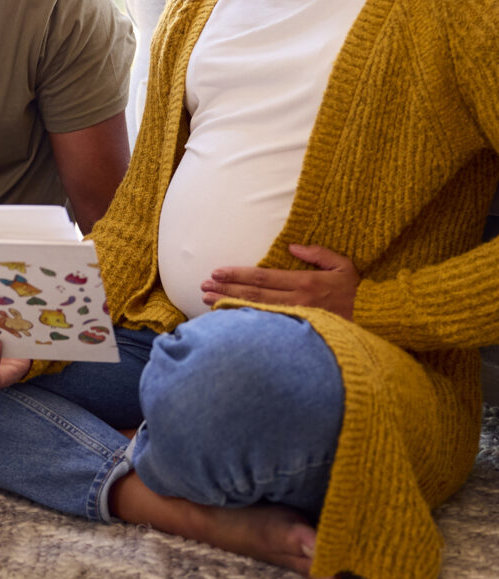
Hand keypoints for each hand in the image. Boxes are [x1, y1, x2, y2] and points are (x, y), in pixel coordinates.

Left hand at [201, 243, 359, 319]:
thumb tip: (292, 247)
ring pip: (255, 312)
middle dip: (225, 290)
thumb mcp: (343, 266)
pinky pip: (266, 326)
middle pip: (253, 295)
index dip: (237, 275)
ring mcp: (296, 319)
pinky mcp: (298, 331)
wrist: (376, 323)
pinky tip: (228, 319)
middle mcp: (297, 301)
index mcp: (305, 283)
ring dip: (229, 305)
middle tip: (202, 286)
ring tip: (206, 300)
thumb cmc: (358, 292)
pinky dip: (245, 322)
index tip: (216, 272)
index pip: (262, 278)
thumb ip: (318, 254)